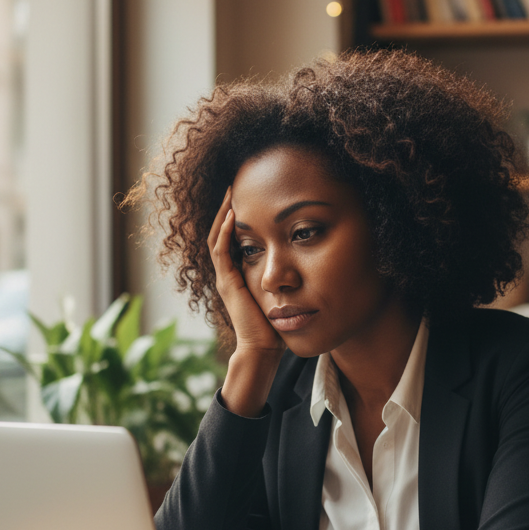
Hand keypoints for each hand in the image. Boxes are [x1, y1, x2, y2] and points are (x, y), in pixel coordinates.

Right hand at [208, 188, 284, 416]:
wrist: (264, 347)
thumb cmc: (277, 323)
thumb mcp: (284, 290)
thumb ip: (289, 274)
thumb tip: (311, 257)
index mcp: (240, 271)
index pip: (235, 235)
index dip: (240, 214)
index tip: (252, 192)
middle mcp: (229, 271)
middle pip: (222, 230)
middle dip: (229, 206)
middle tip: (237, 182)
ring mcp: (225, 276)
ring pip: (217, 236)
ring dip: (224, 212)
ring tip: (232, 191)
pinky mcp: (227, 283)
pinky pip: (221, 251)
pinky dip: (225, 232)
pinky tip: (234, 215)